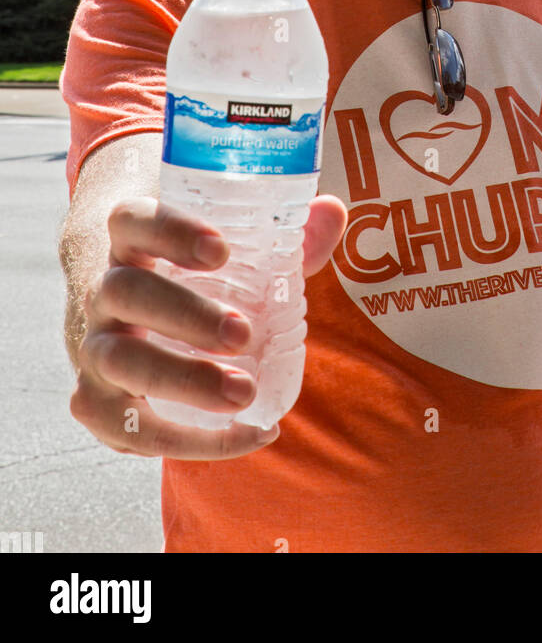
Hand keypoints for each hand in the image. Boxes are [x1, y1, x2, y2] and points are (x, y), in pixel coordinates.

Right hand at [69, 194, 346, 459]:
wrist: (123, 317)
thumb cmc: (188, 272)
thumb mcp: (226, 245)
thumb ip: (284, 232)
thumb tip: (333, 214)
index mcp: (131, 240)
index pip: (133, 219)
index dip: (170, 230)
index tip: (222, 250)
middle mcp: (103, 289)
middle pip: (125, 292)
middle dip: (186, 315)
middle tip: (243, 333)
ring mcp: (94, 347)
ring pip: (119, 360)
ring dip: (183, 379)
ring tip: (244, 392)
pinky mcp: (99, 403)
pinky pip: (129, 430)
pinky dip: (191, 441)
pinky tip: (250, 435)